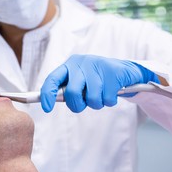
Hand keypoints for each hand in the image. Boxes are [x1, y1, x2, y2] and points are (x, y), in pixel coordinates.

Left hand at [41, 54, 159, 112]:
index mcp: (69, 65)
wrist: (124, 71)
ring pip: (92, 98)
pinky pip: (107, 99)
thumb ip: (67, 90)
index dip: (47, 94)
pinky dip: (110, 101)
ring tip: (102, 95)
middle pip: (72, 93)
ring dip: (97, 104)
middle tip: (85, 103)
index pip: (52, 79)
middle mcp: (81, 63)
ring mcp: (97, 65)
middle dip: (78, 105)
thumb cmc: (97, 80)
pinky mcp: (113, 72)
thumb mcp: (79, 81)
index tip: (47, 108)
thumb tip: (49, 101)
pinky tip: (112, 92)